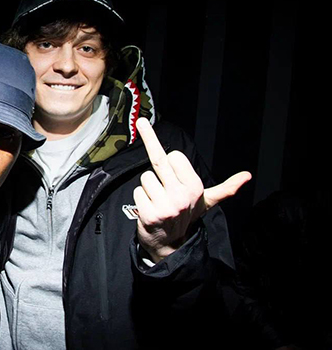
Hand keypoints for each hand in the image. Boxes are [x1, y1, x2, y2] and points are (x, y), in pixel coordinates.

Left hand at [133, 117, 250, 262]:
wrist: (171, 244)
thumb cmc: (186, 215)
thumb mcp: (207, 202)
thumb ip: (225, 188)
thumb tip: (247, 176)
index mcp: (195, 187)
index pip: (174, 155)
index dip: (171, 163)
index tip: (173, 172)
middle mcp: (181, 196)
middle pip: (158, 160)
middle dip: (152, 152)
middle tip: (147, 138)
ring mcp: (165, 206)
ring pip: (145, 178)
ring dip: (148, 188)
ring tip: (158, 200)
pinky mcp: (149, 214)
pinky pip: (136, 192)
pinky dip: (140, 199)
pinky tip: (151, 209)